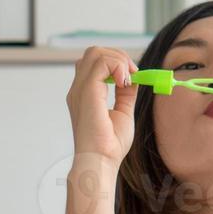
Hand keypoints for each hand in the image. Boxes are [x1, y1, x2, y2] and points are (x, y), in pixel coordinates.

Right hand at [67, 46, 137, 163]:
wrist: (101, 161)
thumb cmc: (109, 145)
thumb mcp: (123, 112)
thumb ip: (126, 94)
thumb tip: (133, 79)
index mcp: (85, 94)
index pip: (95, 63)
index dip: (116, 63)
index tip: (133, 77)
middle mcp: (79, 89)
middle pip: (94, 53)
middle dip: (118, 56)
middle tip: (133, 74)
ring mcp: (80, 89)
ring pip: (96, 53)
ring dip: (118, 59)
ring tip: (129, 78)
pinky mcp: (87, 91)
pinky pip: (101, 63)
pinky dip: (118, 66)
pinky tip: (126, 82)